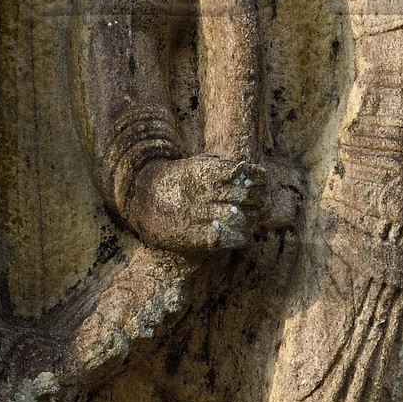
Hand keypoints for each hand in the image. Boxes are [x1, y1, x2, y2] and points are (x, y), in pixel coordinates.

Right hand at [128, 154, 264, 255]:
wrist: (143, 199)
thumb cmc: (177, 181)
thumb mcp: (197, 164)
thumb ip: (223, 167)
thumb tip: (254, 175)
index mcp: (206, 171)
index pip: (246, 173)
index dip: (258, 178)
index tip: (258, 181)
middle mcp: (205, 192)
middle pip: (248, 196)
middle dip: (256, 199)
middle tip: (256, 202)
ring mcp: (202, 214)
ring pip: (243, 218)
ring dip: (250, 218)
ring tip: (247, 217)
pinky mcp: (200, 236)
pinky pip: (233, 238)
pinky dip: (241, 236)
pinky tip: (239, 233)